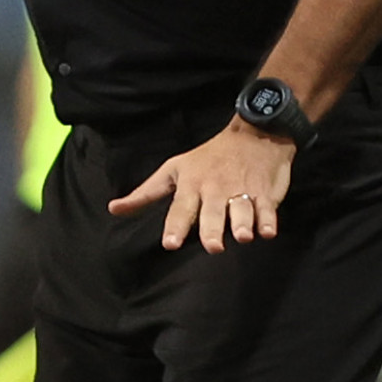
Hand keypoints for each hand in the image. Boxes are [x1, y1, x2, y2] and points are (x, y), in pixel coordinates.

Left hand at [108, 119, 294, 252]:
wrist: (255, 134)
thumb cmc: (209, 157)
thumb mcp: (173, 170)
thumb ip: (145, 194)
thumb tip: (114, 209)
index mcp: (192, 184)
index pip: (181, 208)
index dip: (176, 226)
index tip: (171, 243)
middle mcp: (216, 189)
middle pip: (213, 213)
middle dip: (213, 229)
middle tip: (213, 247)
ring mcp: (242, 190)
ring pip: (241, 210)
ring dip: (242, 223)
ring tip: (243, 236)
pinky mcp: (265, 192)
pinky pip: (267, 208)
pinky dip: (268, 219)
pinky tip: (268, 231)